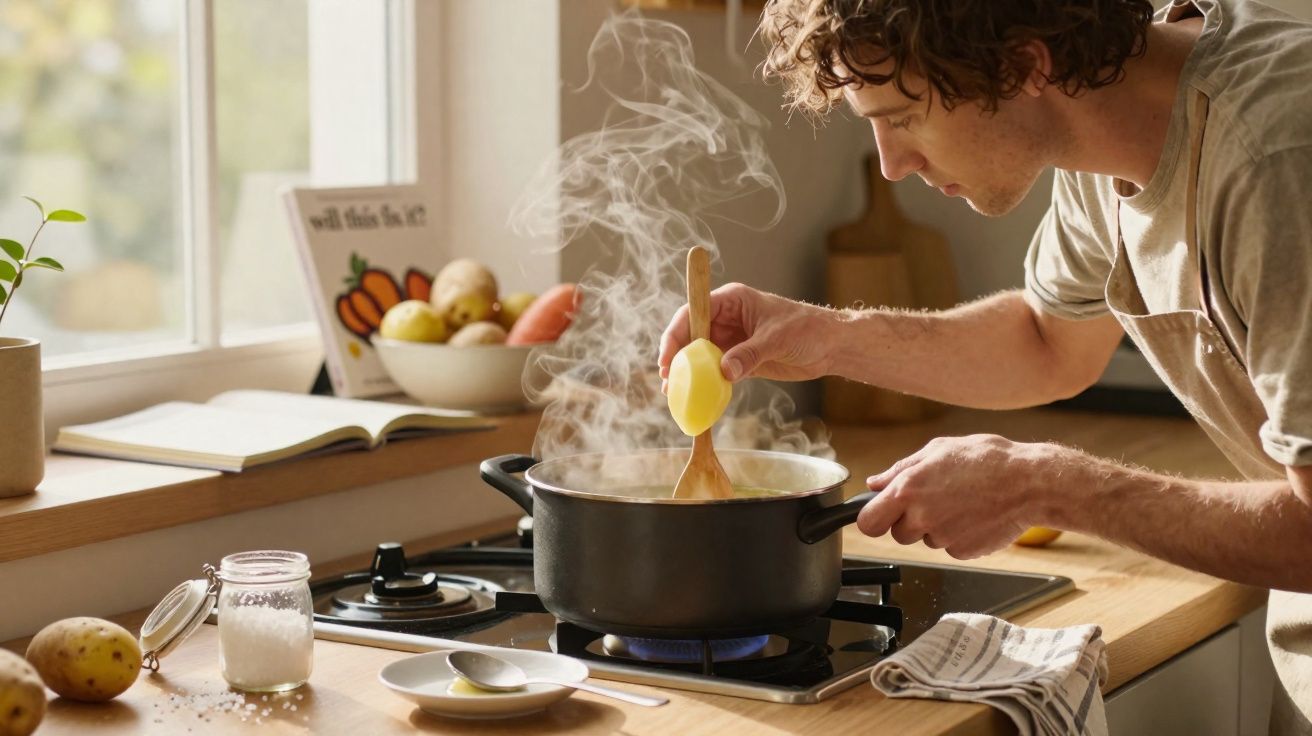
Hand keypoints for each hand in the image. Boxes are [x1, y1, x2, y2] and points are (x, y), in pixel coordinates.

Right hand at [657, 282, 837, 384]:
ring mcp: (731, 341)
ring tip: (674, 394)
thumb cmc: (807, 329)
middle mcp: (726, 319)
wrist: (831, 346)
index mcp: (731, 301)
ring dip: (687, 374)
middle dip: (676, 357)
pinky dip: (705, 384)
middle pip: (691, 336)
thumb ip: (749, 354)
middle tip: (667, 380)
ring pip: (699, 356)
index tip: (667, 357)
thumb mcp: (777, 338)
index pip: (694, 313)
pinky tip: (696, 398)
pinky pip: (715, 372)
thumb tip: (724, 371)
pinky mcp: (739, 360)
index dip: (676, 334)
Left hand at [855, 435, 1072, 558]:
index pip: (868, 522)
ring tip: (961, 501)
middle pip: (897, 534)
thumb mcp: (938, 450)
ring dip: (935, 526)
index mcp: (908, 490)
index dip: (872, 518)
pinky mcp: (962, 552)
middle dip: (908, 521)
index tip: (880, 514)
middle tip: (932, 501)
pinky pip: (949, 547)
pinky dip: (958, 535)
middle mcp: (921, 517)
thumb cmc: (987, 460)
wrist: (1030, 483)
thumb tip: (875, 483)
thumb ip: (901, 469)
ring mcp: (942, 537)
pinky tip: (974, 515)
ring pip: (925, 539)